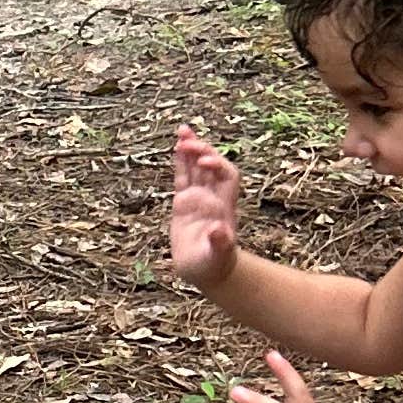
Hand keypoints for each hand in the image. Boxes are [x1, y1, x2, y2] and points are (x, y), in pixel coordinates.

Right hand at [169, 126, 241, 294]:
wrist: (207, 272)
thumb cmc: (214, 266)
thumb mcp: (217, 256)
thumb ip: (220, 243)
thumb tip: (221, 230)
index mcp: (223, 206)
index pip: (226, 176)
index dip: (217, 165)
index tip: (204, 163)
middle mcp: (213, 198)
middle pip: (212, 166)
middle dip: (203, 151)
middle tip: (187, 139)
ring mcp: (199, 198)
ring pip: (197, 167)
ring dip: (192, 149)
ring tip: (182, 130)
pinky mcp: (184, 203)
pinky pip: (183, 178)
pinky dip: (181, 163)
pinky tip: (176, 147)